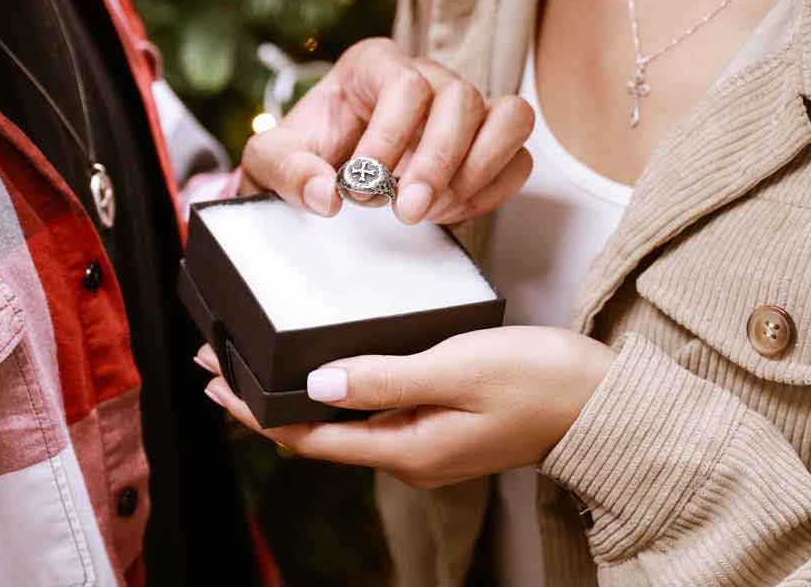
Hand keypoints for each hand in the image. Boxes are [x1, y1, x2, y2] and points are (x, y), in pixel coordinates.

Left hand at [196, 327, 614, 487]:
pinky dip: (336, 390)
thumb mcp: (455, 368)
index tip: (216, 381)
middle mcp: (409, 453)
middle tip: (221, 364)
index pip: (310, 435)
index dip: (257, 410)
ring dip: (297, 395)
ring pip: (342, 422)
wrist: (602, 400)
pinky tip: (329, 370)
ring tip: (260, 367)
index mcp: (406, 447)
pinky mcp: (441, 424)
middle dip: (264, 402)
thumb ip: (383, 378)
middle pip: (318, 433)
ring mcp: (426, 442)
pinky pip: (371, 413)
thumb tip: (317, 387)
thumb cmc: (537, 380)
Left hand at [241, 38, 533, 223]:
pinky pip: (519, 157)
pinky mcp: (486, 141)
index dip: (391, 136)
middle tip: (406, 211)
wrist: (322, 170)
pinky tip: (448, 211)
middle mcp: (426, 75)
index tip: (364, 182)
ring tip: (432, 209)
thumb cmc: (303, 152)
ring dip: (477, 170)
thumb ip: (288, 171)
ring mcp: (464, 107)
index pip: (405, 84)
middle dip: (437, 161)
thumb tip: (326, 196)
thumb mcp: (271, 159)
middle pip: (461, 98)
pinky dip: (491, 190)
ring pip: (510, 116)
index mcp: (373, 64)